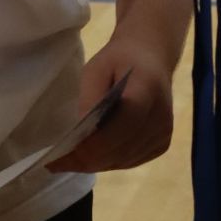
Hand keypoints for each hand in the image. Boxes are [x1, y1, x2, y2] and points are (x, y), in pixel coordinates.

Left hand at [48, 38, 172, 173]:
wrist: (151, 57)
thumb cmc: (119, 59)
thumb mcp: (97, 67)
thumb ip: (89, 97)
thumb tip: (78, 133)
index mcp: (147, 89)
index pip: (121, 125)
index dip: (92, 144)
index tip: (60, 155)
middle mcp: (161, 116)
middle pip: (120, 149)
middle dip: (85, 159)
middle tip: (55, 163)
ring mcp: (164, 133)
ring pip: (122, 160)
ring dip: (95, 163)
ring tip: (68, 160)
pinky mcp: (162, 145)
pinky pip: (130, 161)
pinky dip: (108, 161)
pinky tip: (92, 154)